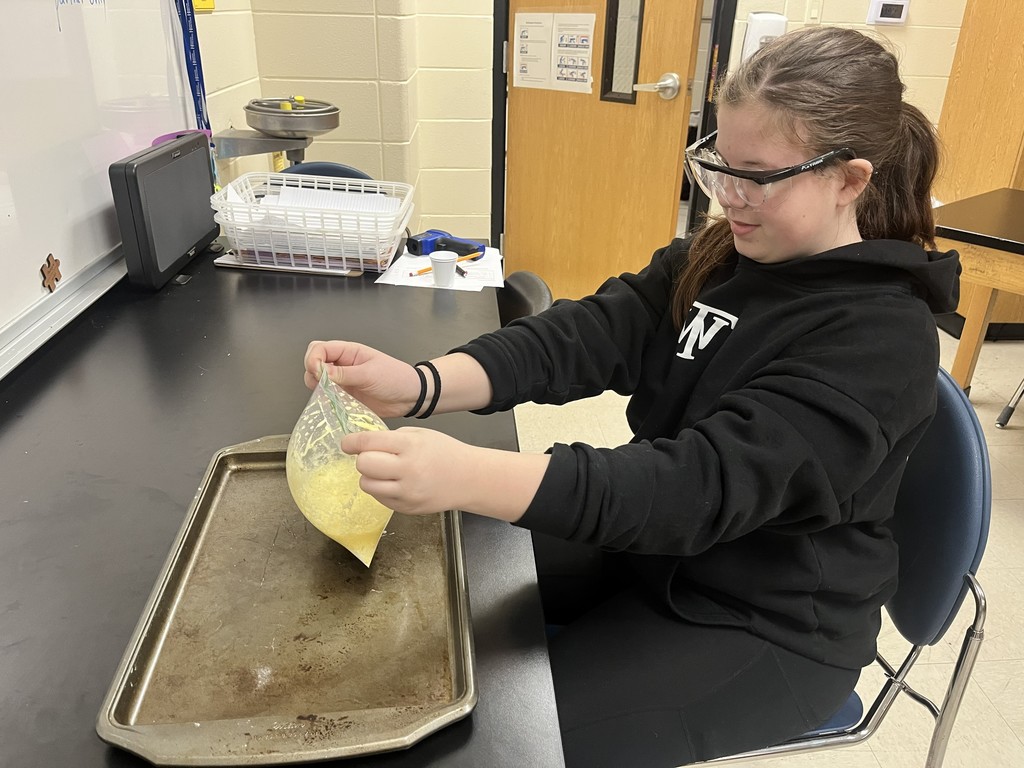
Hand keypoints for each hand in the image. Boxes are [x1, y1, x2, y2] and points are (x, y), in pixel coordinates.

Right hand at [304, 340, 419, 417]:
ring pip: (317, 381)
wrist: (410, 397)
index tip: (318, 373)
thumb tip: (320, 371)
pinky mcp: (345, 397)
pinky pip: (327, 397)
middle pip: (314, 363)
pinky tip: (333, 405)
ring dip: (317, 388)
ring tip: (330, 395)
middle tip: (323, 385)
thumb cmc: (395, 378)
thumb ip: (344, 374)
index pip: (320, 349)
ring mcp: (342, 381)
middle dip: (312, 373)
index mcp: (348, 352)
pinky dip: (325, 401)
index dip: (313, 359)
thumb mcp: (369, 374)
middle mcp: (342, 365)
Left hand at [341, 427, 475, 514]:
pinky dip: (382, 489)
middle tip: (374, 457)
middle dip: (364, 459)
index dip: (351, 442)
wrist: (469, 479)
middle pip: (363, 465)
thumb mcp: (420, 435)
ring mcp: (406, 493)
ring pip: (366, 484)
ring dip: (370, 476)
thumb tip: (364, 445)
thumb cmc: (445, 453)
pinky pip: (379, 498)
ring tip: (385, 472)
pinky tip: (396, 483)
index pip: (368, 443)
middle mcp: (407, 470)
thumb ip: (392, 439)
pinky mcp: (405, 508)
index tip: (347, 443)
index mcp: (410, 446)